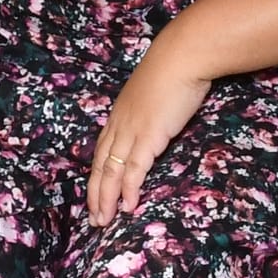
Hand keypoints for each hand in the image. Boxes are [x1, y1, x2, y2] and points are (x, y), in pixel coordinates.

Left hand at [87, 44, 211, 226]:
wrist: (182, 56)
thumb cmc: (174, 68)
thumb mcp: (155, 90)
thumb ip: (151, 107)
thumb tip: (158, 117)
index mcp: (120, 114)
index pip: (102, 150)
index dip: (98, 174)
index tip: (96, 193)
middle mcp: (119, 124)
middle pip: (100, 165)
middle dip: (95, 193)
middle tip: (95, 218)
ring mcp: (131, 131)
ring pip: (111, 172)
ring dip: (106, 199)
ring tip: (104, 221)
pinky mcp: (148, 137)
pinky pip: (133, 170)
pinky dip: (128, 190)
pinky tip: (127, 207)